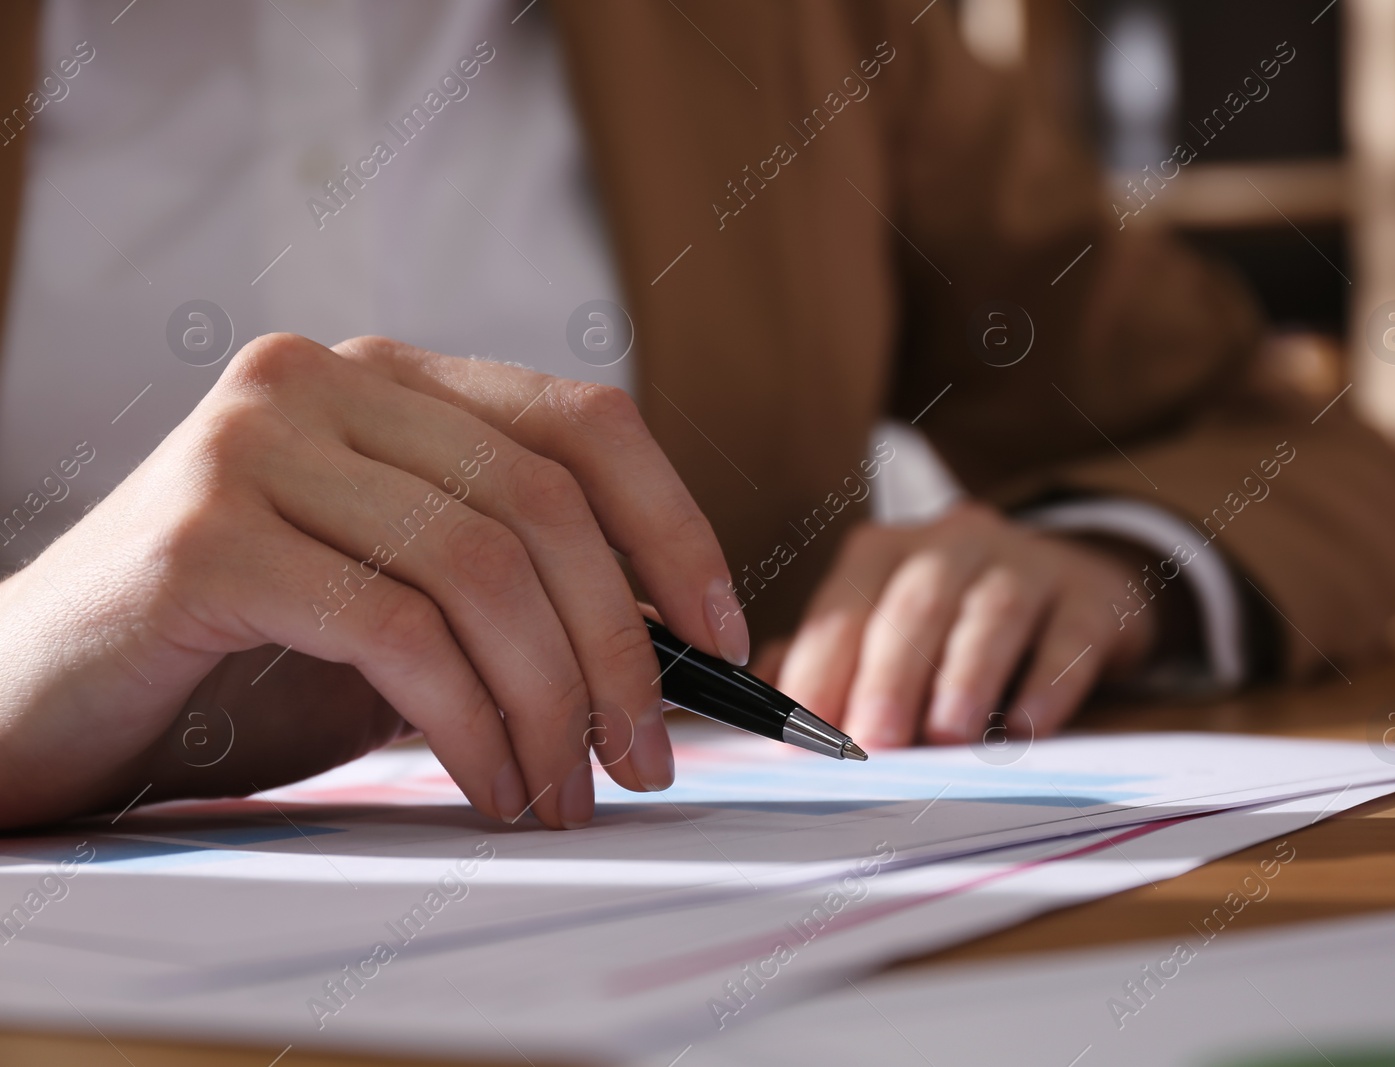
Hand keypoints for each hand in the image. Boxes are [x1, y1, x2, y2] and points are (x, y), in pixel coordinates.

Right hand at [0, 334, 748, 830]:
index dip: (676, 531)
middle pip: (545, 506)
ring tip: (563, 792)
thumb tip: (670, 651)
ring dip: (549, 705)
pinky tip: (490, 784)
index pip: (586, 424)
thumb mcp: (405, 601)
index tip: (728, 638)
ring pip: (480, 570)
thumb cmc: (243, 654)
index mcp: (394, 379)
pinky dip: (470, 724)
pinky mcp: (205, 535)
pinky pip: (395, 633)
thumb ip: (514, 592)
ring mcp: (258, 444)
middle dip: (621, 652)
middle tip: (647, 760)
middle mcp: (328, 381)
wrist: (41, 693)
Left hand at [764, 504, 1156, 748]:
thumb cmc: (956, 624)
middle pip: (915, 602)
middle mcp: (953, 543)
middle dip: (888, 674)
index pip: (844, 607)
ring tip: (947, 734)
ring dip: (965, 674)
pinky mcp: (1091, 596)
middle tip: (873, 740)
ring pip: (992, 610)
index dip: (820, 670)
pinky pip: (1070, 634)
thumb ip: (822, 661)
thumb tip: (762, 704)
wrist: (1076, 585)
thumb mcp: (884, 630)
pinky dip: (1047, 682)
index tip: (800, 736)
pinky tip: (1026, 726)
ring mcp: (1028, 562)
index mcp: (886, 551)